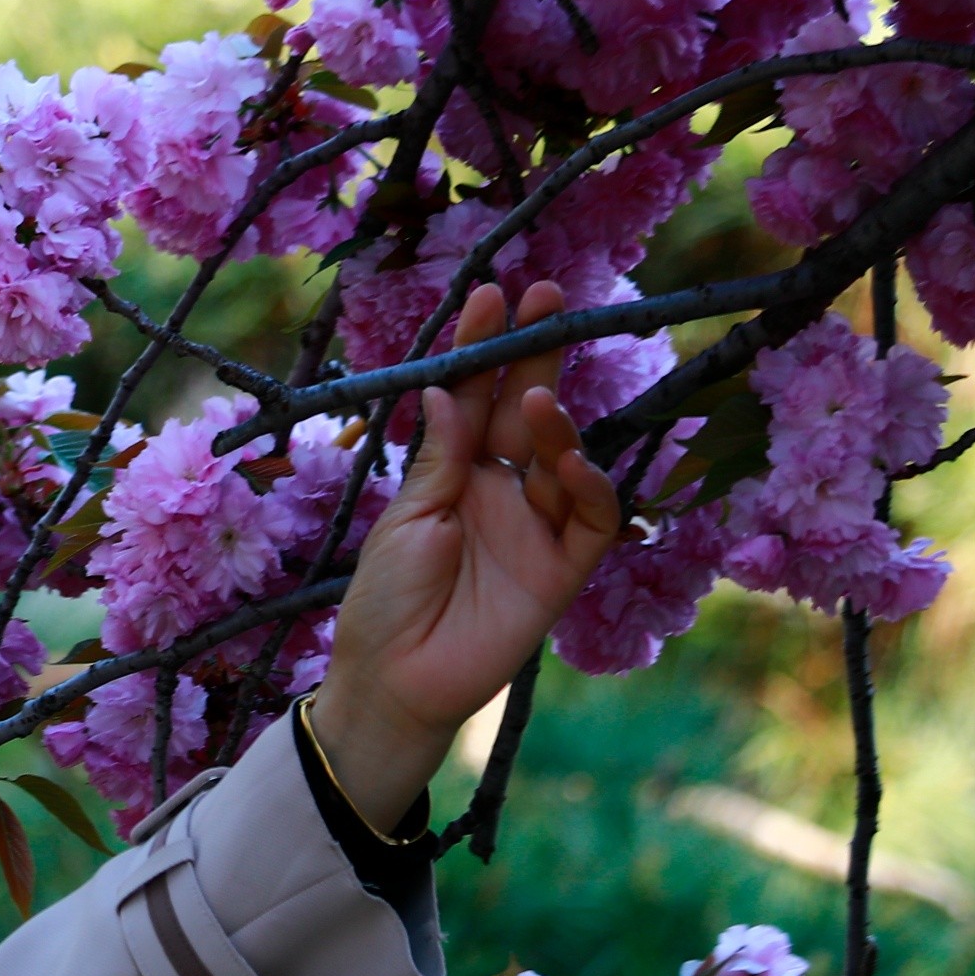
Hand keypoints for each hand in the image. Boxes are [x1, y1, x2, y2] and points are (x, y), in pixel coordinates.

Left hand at [306, 277, 625, 823]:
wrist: (393, 680)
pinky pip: (589, 520)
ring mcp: (534, 528)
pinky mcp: (561, 570)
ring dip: (555, 425)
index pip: (475, 397)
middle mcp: (499, 490)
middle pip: (525, 412)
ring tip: (538, 398)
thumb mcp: (406, 518)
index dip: (485, 348)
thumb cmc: (384, 600)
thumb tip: (441, 386)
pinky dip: (588, 487)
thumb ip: (439, 458)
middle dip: (537, 356)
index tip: (493, 295)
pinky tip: (571, 461)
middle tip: (547, 297)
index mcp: (453, 472)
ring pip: (560, 458)